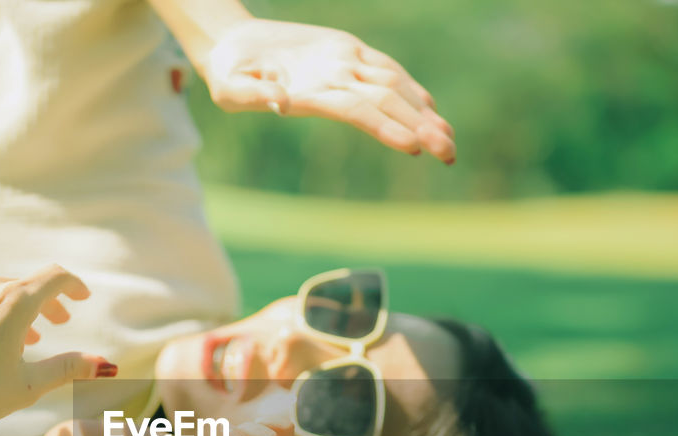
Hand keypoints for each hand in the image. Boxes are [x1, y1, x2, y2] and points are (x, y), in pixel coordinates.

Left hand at [0, 264, 113, 435]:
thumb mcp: (30, 385)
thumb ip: (69, 369)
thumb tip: (105, 366)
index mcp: (14, 302)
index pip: (54, 278)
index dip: (73, 286)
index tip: (82, 298)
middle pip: (24, 286)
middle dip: (46, 304)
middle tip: (58, 323)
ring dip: (13, 312)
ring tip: (21, 339)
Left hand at [202, 19, 454, 162]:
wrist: (231, 37)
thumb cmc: (228, 74)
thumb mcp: (229, 89)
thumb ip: (253, 95)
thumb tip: (280, 103)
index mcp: (309, 84)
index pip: (356, 108)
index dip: (385, 128)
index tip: (413, 148)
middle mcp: (333, 68)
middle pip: (386, 98)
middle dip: (421, 127)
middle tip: (448, 155)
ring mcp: (344, 56)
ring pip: (394, 82)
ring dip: (425, 111)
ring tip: (449, 140)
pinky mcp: (348, 50)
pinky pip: (388, 69)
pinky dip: (412, 90)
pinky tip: (431, 110)